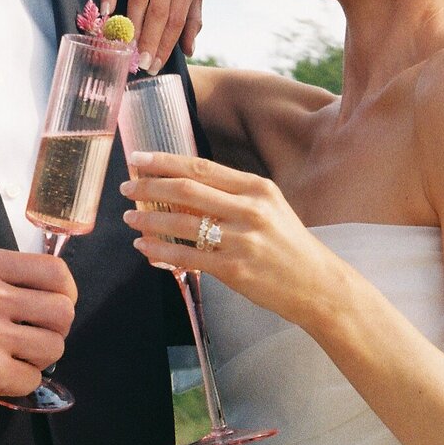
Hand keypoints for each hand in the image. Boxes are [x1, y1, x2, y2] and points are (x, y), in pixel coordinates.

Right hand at [0, 248, 76, 421]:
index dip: (67, 292)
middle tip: (35, 336)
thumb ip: (7, 278)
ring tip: (14, 356)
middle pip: (63, 311)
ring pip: (55, 346)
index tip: (57, 305)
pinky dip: (20, 382)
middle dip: (56, 329)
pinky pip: (33, 379)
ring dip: (40, 358)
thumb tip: (60, 292)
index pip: (55, 271)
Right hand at [99, 0, 202, 72]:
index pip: (176, 20)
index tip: (154, 65)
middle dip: (149, 41)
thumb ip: (193, 15)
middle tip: (139, 64)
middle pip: (158, 13)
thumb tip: (190, 49)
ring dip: (131, 24)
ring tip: (124, 47)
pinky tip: (105, 10)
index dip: (165, 45)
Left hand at [121, 152, 333, 326]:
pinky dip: (159, 251)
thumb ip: (232, 194)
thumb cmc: (288, 244)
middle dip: (149, 187)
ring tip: (129, 217)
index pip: (200, 167)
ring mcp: (242, 240)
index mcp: (256, 188)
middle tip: (126, 188)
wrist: (317, 285)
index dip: (164, 161)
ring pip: (181, 223)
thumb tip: (182, 186)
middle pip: (186, 190)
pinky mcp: (234, 269)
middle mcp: (250, 209)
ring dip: (148, 219)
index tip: (138, 159)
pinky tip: (144, 247)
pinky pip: (186, 256)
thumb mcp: (269, 207)